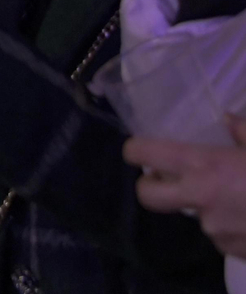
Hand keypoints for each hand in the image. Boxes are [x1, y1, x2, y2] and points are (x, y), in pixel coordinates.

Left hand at [127, 117, 245, 256]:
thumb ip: (244, 131)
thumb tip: (228, 120)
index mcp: (204, 166)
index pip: (144, 154)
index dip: (136, 150)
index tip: (140, 150)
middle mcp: (199, 199)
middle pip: (147, 196)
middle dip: (150, 186)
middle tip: (164, 177)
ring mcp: (214, 230)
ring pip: (192, 215)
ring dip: (205, 206)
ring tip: (239, 196)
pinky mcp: (230, 251)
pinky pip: (220, 235)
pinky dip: (230, 225)